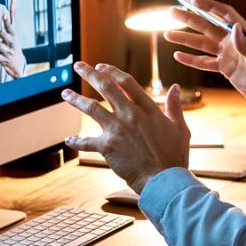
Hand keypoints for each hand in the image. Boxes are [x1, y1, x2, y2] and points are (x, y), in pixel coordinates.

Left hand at [0, 0, 25, 77]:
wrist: (18, 63)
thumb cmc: (13, 42)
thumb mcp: (14, 28)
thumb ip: (11, 14)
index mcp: (13, 33)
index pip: (10, 25)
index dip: (7, 20)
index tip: (4, 13)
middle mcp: (11, 41)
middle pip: (6, 35)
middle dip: (2, 31)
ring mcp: (8, 51)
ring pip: (2, 47)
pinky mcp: (4, 59)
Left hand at [63, 62, 190, 193]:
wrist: (164, 180)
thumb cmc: (174, 157)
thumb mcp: (180, 128)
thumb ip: (175, 106)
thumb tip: (175, 87)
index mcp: (148, 108)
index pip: (126, 82)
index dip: (112, 71)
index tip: (101, 66)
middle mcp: (131, 114)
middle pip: (106, 87)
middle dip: (89, 74)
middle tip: (78, 66)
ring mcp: (118, 129)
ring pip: (91, 108)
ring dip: (76, 99)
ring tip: (65, 93)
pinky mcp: (108, 147)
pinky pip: (86, 142)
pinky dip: (76, 142)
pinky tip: (68, 140)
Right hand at [165, 0, 245, 120]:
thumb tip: (234, 28)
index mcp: (244, 36)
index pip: (224, 15)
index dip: (209, 6)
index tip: (193, 1)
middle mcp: (234, 43)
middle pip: (207, 26)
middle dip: (190, 19)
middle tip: (171, 11)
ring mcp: (229, 56)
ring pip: (202, 44)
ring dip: (186, 39)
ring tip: (167, 34)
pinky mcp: (226, 69)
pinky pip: (205, 62)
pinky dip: (191, 60)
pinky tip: (178, 56)